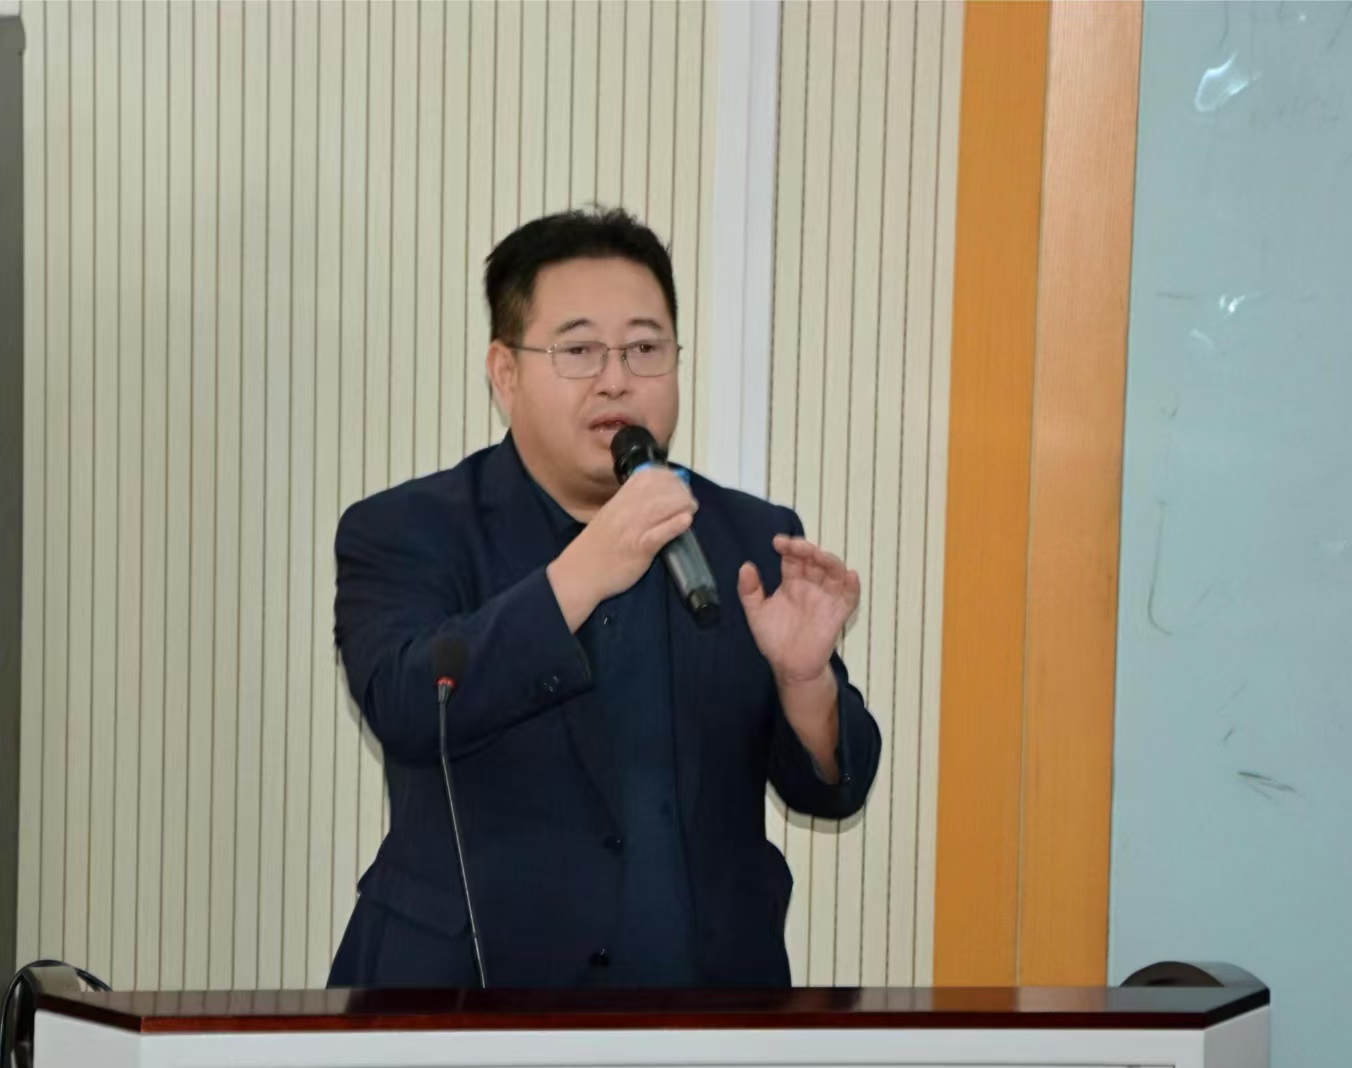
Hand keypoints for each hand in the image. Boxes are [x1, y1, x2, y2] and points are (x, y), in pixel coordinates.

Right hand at [547, 467, 696, 631]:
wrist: (580, 573)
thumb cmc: (598, 547)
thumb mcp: (611, 516)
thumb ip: (630, 505)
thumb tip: (656, 497)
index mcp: (620, 500)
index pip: (649, 475)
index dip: (669, 477)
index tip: (678, 486)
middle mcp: (627, 509)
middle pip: (661, 488)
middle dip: (681, 491)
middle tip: (688, 502)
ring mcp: (633, 528)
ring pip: (664, 506)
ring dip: (683, 505)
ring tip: (690, 511)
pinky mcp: (640, 548)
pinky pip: (660, 532)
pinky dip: (675, 525)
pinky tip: (686, 521)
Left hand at [737, 536, 860, 686]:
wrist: (789, 666)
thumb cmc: (774, 638)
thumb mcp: (756, 613)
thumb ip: (749, 591)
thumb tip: (745, 566)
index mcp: (792, 582)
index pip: (793, 558)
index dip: (788, 547)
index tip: (777, 542)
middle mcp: (811, 585)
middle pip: (814, 560)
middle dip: (808, 550)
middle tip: (797, 547)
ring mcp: (826, 598)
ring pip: (834, 572)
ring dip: (830, 561)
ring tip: (820, 556)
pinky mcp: (838, 614)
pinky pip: (850, 597)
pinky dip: (853, 586)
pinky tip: (850, 576)